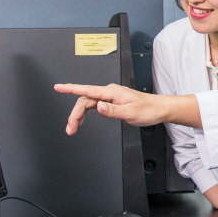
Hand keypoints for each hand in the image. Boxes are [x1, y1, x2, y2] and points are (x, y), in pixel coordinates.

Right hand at [54, 83, 199, 133]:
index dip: (71, 88)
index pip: (87, 90)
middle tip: (70, 129)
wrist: (159, 109)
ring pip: (88, 103)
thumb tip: (98, 107)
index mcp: (112, 92)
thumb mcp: (130, 113)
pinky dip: (87, 113)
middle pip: (85, 100)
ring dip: (79, 115)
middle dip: (75, 114)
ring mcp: (110, 96)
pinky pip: (94, 105)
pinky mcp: (112, 101)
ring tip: (73, 128)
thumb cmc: (147, 110)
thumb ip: (112, 110)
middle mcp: (109, 92)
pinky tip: (84, 120)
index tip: (58, 87)